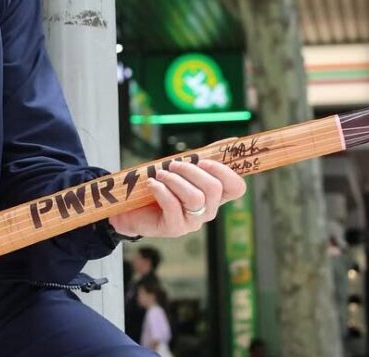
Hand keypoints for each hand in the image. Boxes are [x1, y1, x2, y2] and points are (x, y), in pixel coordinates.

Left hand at [107, 160, 245, 237]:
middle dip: (191, 170)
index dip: (224, 171)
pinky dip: (161, 190)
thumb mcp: (183, 169)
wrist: (132, 207)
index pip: (236, 187)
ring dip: (175, 180)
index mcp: (215, 195)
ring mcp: (192, 222)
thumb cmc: (161, 185)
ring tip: (160, 174)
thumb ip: (204, 156)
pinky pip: (173, 206)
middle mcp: (208, 210)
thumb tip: (232, 140)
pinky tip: (152, 184)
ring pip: (195, 198)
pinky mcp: (174, 228)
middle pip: (214, 188)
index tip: (203, 161)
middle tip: (173, 165)